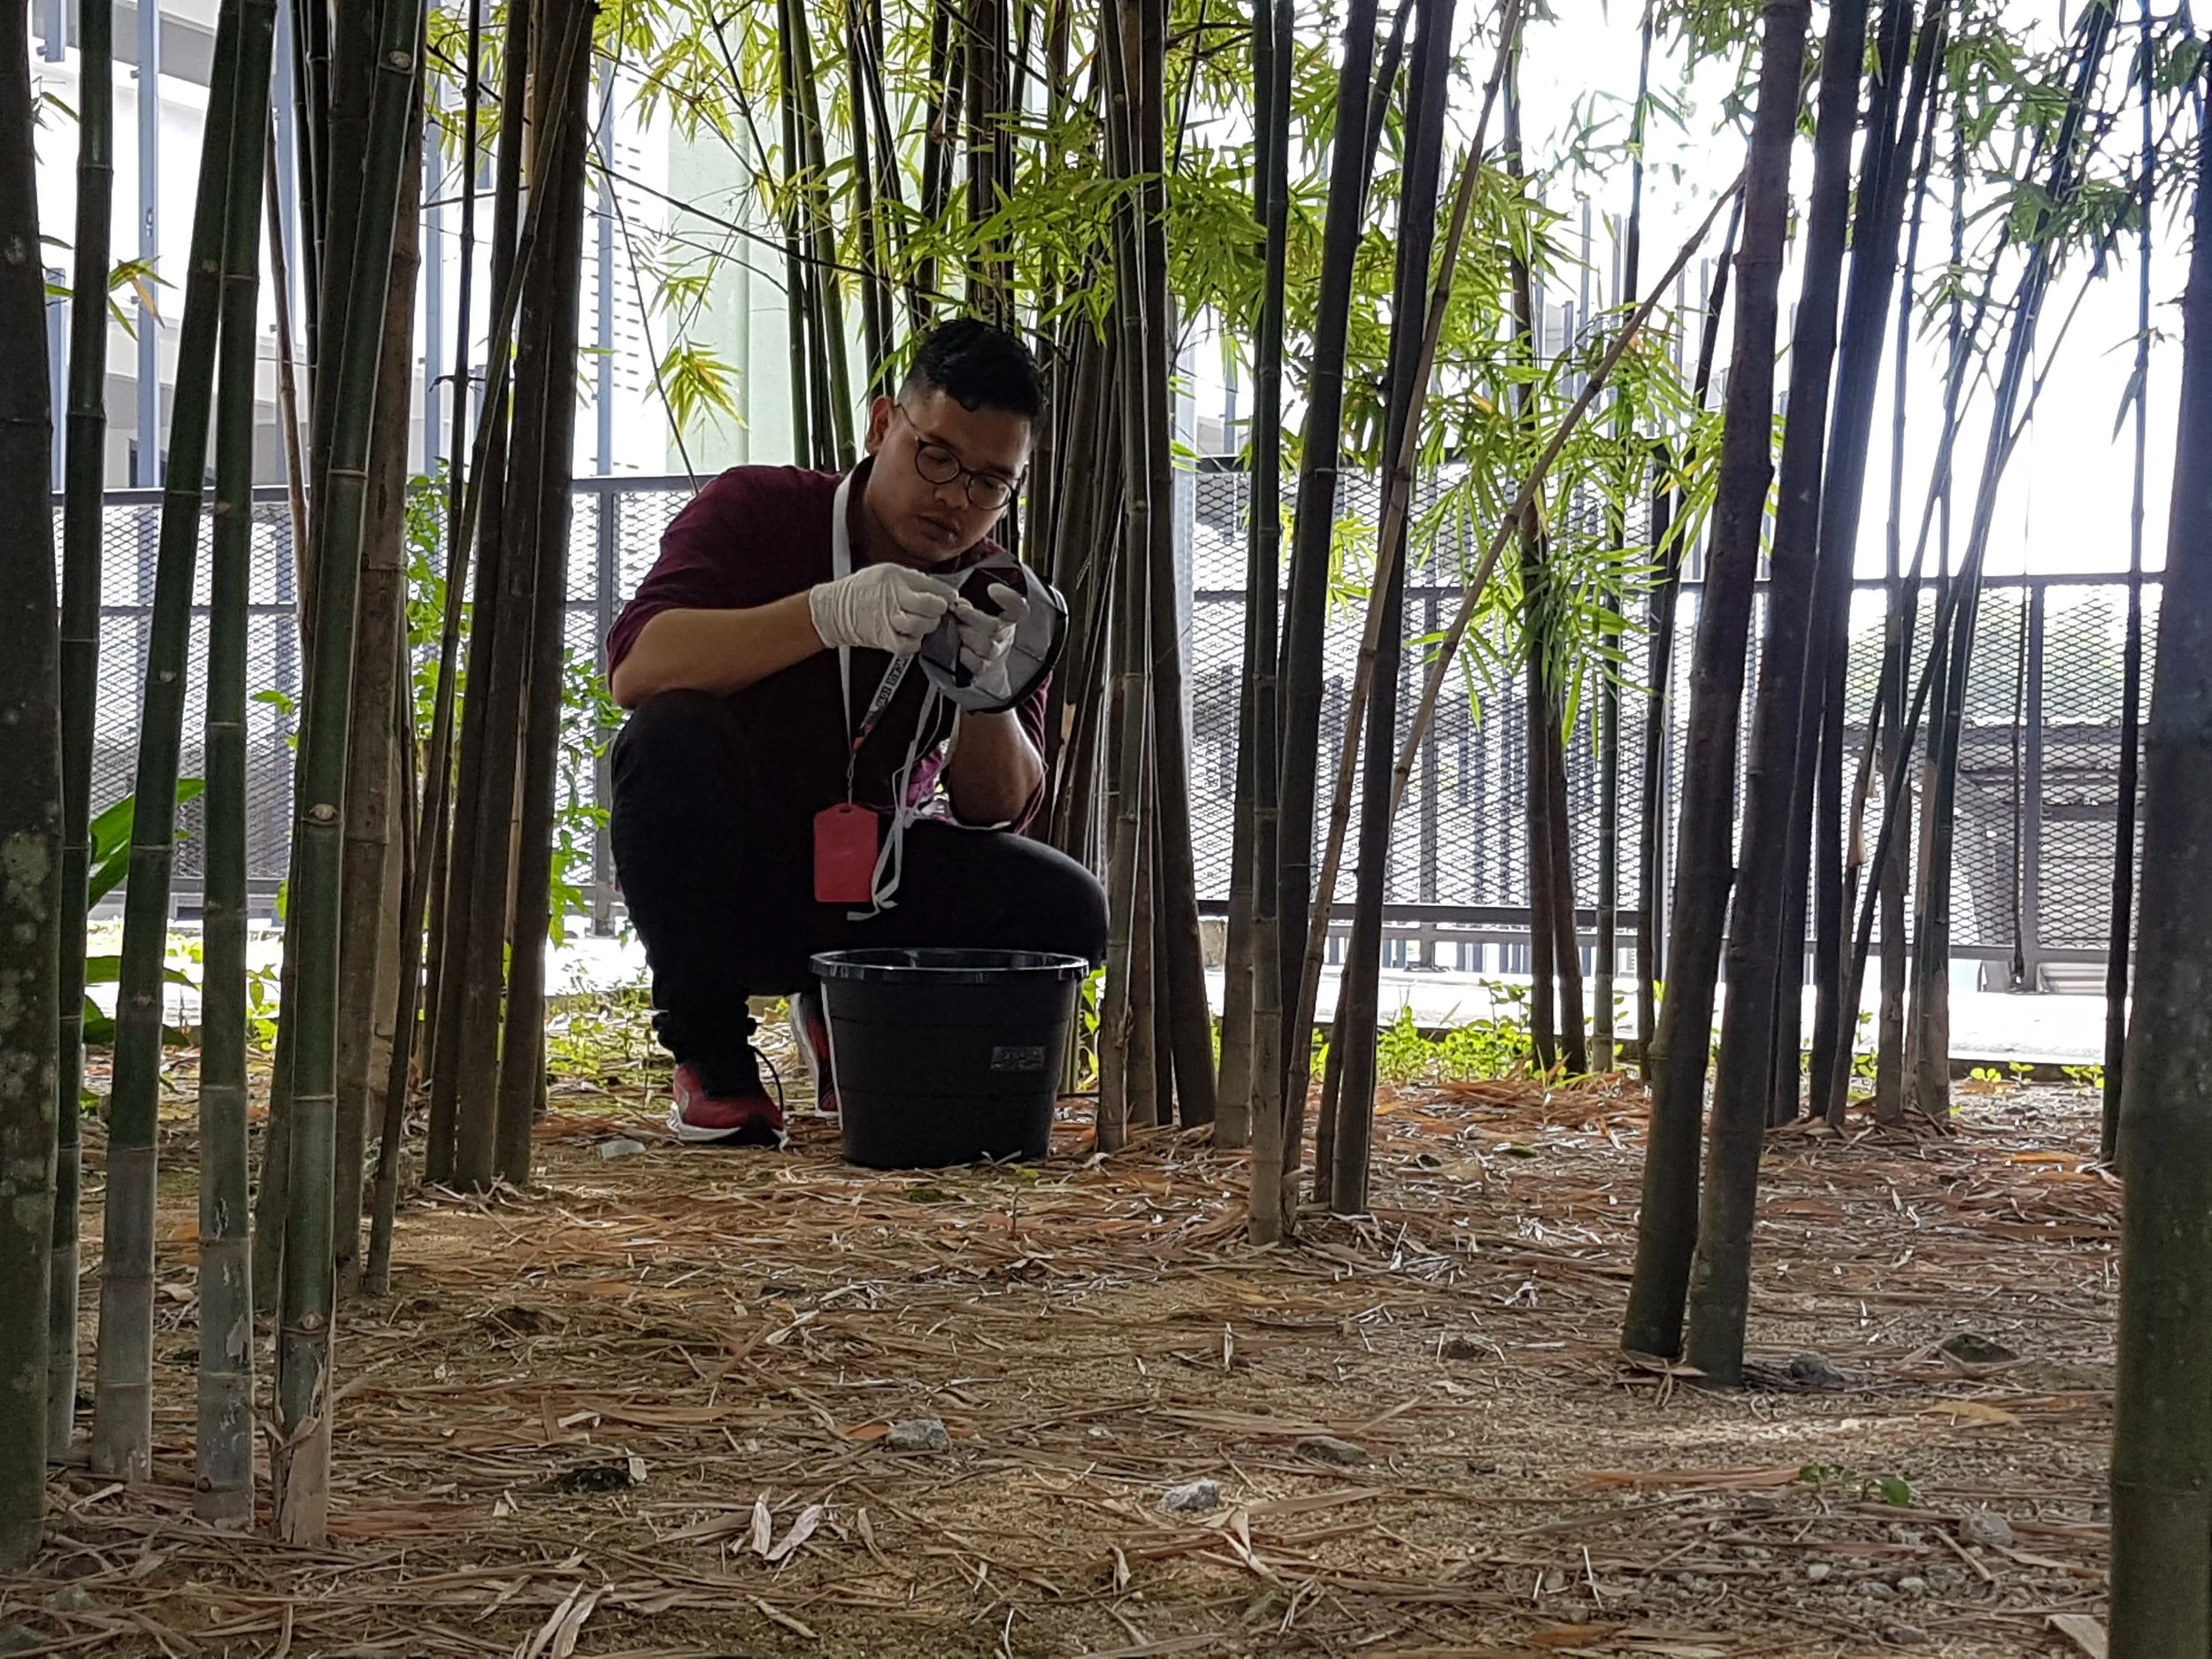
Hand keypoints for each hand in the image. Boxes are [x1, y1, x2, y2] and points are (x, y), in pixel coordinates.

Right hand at [807, 562, 953, 654]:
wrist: (833, 609)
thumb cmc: (860, 591)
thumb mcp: (886, 573)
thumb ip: (912, 580)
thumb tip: (939, 590)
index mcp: (896, 576)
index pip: (933, 585)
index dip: (947, 595)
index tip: (950, 599)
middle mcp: (893, 595)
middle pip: (931, 606)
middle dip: (938, 611)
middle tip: (935, 611)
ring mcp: (888, 617)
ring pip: (922, 626)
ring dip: (926, 627)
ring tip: (922, 623)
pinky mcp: (884, 637)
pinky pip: (909, 645)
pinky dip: (913, 644)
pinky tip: (909, 636)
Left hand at [952, 582, 1028, 699]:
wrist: (981, 665)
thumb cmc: (975, 631)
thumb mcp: (978, 612)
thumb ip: (970, 602)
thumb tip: (951, 596)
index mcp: (1008, 618)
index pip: (1019, 608)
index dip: (1009, 598)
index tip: (992, 589)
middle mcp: (1006, 636)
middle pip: (996, 627)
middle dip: (972, 616)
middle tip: (958, 609)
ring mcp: (997, 654)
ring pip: (988, 646)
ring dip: (968, 635)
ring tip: (958, 629)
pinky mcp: (985, 669)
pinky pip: (978, 664)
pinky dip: (966, 655)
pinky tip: (960, 649)